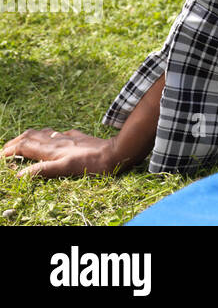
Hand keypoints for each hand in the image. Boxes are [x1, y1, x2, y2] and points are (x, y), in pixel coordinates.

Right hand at [2, 128, 123, 177]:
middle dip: (16, 141)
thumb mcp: (66, 168)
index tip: (1, 156)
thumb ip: (43, 170)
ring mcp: (69, 138)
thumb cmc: (93, 163)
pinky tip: (52, 138)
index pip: (24, 146)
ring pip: (43, 133)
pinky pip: (59, 133)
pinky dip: (48, 135)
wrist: (117, 151)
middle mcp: (58, 141)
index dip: (10, 150)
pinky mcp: (79, 137)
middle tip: (6, 149)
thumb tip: (20, 174)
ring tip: (23, 141)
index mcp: (52, 149)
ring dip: (30, 136)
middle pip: (31, 136)